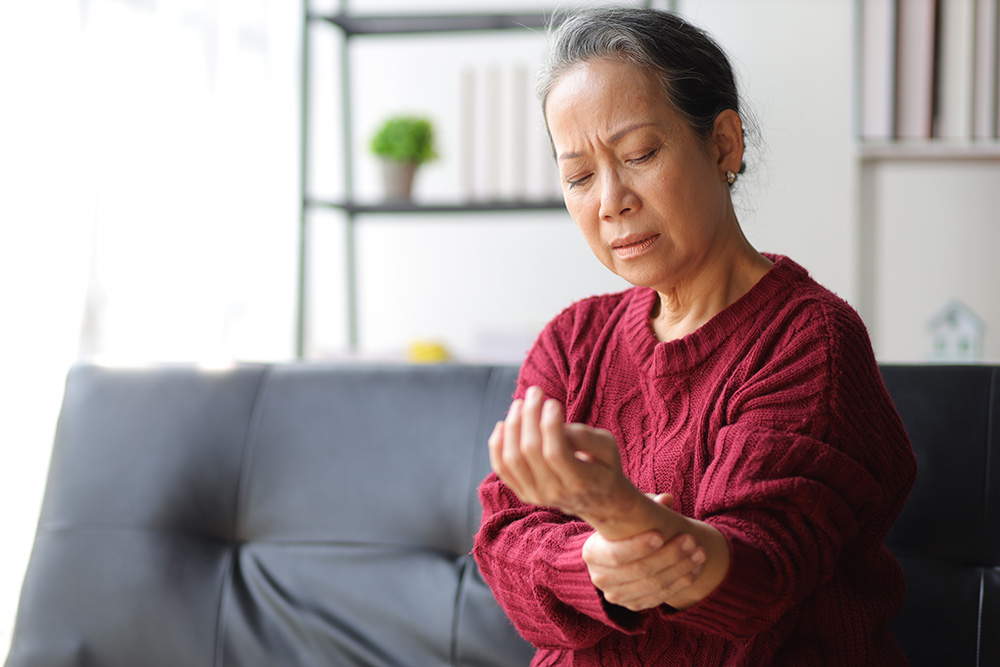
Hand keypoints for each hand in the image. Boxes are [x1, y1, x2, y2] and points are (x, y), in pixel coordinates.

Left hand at [487, 386, 635, 521]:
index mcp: (579, 481)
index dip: (550, 424)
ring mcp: (535, 495)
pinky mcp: (522, 492)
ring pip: (512, 459)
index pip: (555, 452)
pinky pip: (501, 468)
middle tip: (535, 392)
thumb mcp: (608, 448)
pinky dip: (497, 444)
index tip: (552, 402)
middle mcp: (554, 492)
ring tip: (520, 404)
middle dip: (530, 415)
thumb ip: (586, 436)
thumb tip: (557, 425)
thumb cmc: (603, 466)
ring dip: (513, 426)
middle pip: (530, 451)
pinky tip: (503, 423)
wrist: (597, 500)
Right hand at [582, 494, 706, 610]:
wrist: (621, 555)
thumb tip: (667, 499)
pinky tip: (696, 568)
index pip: (615, 554)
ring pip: (654, 585)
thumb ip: (647, 505)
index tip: (661, 535)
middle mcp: (600, 578)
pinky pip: (661, 597)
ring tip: (699, 553)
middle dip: (669, 556)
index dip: (638, 547)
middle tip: (691, 541)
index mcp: (592, 553)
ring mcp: (616, 595)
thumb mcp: (629, 515)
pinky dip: (681, 582)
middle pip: (639, 570)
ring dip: (681, 569)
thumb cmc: (625, 528)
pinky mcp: (633, 605)